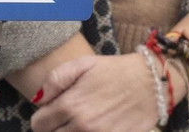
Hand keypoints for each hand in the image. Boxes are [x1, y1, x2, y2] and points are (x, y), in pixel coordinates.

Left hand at [30, 53, 161, 131]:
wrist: (151, 84)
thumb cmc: (114, 71)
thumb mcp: (81, 64)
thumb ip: (54, 80)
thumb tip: (37, 99)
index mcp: (70, 106)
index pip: (38, 125)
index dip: (41, 118)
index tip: (50, 112)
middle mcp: (83, 126)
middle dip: (53, 128)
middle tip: (63, 118)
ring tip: (76, 124)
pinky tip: (93, 128)